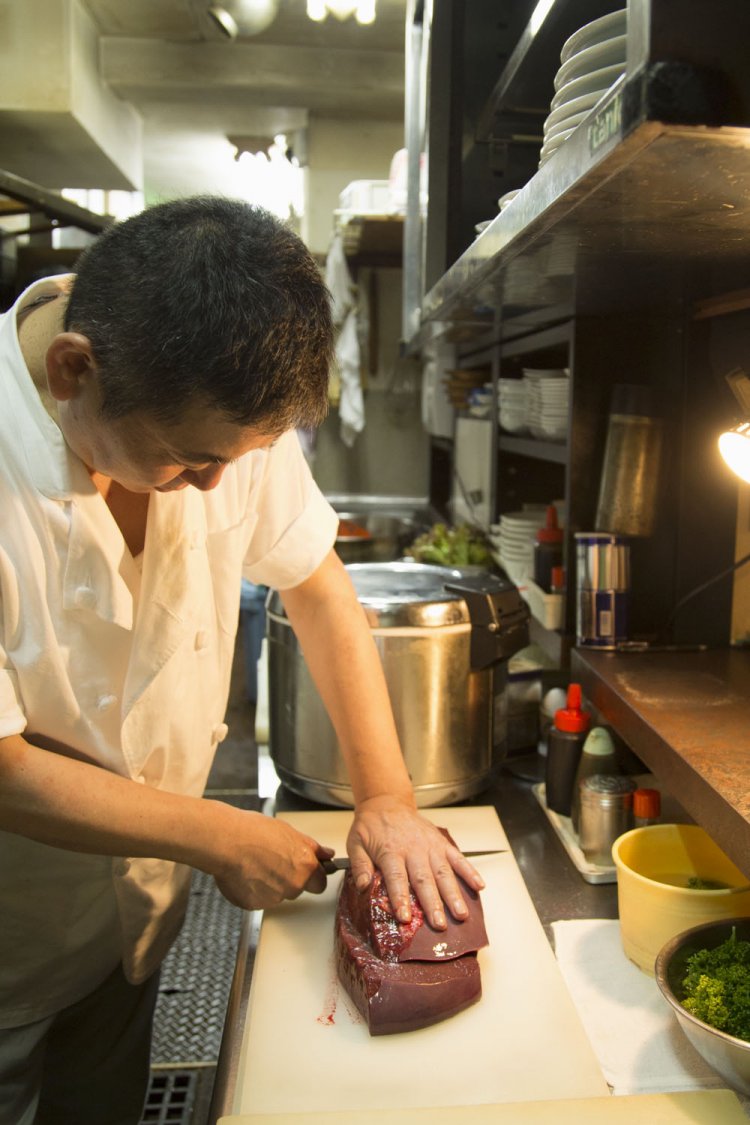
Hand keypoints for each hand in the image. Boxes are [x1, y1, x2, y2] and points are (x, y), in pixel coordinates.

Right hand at [207, 805, 333, 909]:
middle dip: (288, 878)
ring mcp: (272, 898)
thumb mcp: (289, 832)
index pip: (320, 884)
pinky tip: (245, 874)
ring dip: (269, 885)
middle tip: (272, 861)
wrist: (226, 841)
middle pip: (296, 889)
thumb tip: (327, 854)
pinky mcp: (253, 905)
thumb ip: (311, 847)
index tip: (304, 870)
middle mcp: (292, 886)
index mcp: (305, 868)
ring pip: (276, 895)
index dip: (312, 876)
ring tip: (255, 865)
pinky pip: (257, 900)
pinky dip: (252, 891)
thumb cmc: (255, 831)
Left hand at [345, 795, 485, 930]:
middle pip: (424, 879)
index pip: (396, 878)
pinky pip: (457, 857)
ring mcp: (430, 846)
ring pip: (444, 872)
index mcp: (390, 851)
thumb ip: (359, 866)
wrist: (386, 803)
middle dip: (433, 903)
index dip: (401, 898)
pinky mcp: (441, 843)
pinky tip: (479, 885)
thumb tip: (363, 887)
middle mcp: (413, 849)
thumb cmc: (371, 827)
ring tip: (461, 913)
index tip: (405, 917)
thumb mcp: (355, 844)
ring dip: (453, 894)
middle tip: (440, 925)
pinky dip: (469, 871)